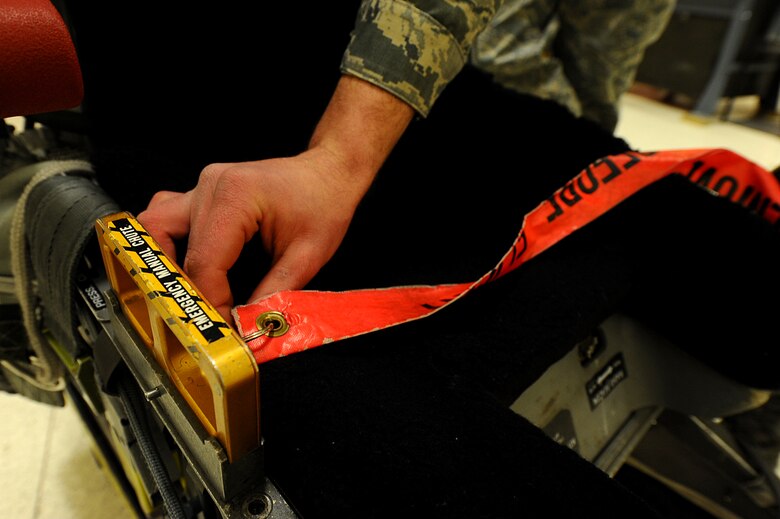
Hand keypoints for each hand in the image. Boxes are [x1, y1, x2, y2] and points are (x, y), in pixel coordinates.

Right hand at [137, 148, 368, 319]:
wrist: (328, 173)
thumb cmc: (324, 204)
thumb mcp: (308, 256)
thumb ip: (274, 294)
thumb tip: (248, 330)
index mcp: (235, 197)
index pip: (205, 262)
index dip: (208, 303)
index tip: (220, 332)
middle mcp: (210, 186)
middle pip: (168, 245)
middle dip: (181, 287)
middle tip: (201, 316)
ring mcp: (202, 186)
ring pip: (155, 226)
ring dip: (164, 263)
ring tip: (189, 293)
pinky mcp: (202, 192)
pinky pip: (167, 216)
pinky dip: (168, 244)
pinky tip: (187, 266)